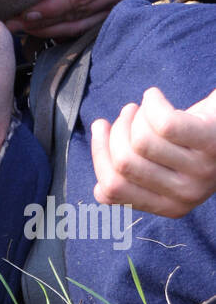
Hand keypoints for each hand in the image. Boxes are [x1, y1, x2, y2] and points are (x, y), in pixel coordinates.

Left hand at [0, 0, 146, 37]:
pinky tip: (38, 25)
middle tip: (10, 21)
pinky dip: (63, 27)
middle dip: (42, 20)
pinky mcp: (120, 4)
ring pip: (82, 23)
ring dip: (49, 28)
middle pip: (78, 12)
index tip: (19, 10)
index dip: (47, 6)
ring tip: (18, 25)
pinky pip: (88, 24)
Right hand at [90, 85, 215, 217]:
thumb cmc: (194, 147)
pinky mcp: (209, 142)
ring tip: (144, 106)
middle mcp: (186, 195)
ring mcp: (200, 170)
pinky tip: (154, 96)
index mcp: (169, 207)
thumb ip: (135, 183)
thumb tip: (98, 192)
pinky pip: (164, 122)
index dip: (99, 154)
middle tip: (127, 113)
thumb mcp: (164, 174)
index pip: (111, 190)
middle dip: (117, 130)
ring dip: (135, 114)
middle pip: (123, 162)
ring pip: (141, 140)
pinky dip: (152, 101)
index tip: (103, 128)